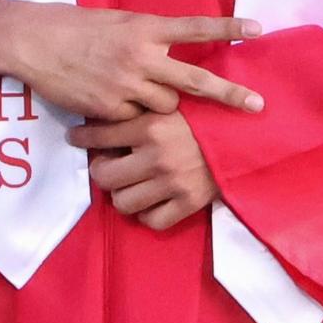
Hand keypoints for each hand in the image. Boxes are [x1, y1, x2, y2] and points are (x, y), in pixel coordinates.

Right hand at [0, 2, 264, 122]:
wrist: (30, 41)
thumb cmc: (70, 25)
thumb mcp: (113, 21)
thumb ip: (143, 36)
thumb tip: (166, 49)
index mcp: (143, 27)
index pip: (193, 27)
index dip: (227, 28)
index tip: (256, 29)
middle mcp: (140, 55)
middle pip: (194, 80)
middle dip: (229, 95)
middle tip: (258, 106)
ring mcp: (126, 84)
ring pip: (165, 106)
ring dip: (161, 105)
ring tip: (135, 93)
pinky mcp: (109, 108)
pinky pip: (134, 119)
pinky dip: (129, 115)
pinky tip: (108, 101)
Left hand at [68, 110, 218, 229]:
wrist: (248, 137)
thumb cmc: (207, 115)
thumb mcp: (171, 102)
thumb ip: (142, 106)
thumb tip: (107, 106)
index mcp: (150, 125)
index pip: (99, 135)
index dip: (81, 137)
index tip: (74, 138)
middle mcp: (156, 156)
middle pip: (103, 176)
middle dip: (101, 171)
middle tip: (107, 165)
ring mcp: (172, 183)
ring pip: (122, 202)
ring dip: (122, 194)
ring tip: (129, 184)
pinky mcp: (188, 203)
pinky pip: (151, 220)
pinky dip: (147, 213)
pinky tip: (150, 201)